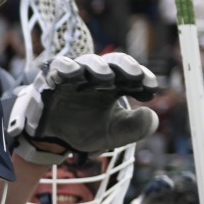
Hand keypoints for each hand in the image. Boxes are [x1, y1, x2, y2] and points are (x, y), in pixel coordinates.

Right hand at [8, 53, 159, 160]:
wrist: (51, 142)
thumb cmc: (84, 131)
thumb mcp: (113, 134)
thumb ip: (136, 128)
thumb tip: (151, 114)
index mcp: (114, 86)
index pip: (132, 75)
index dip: (144, 78)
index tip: (151, 90)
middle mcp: (96, 77)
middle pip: (114, 62)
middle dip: (126, 66)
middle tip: (135, 76)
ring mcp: (73, 76)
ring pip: (87, 61)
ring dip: (98, 66)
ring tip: (106, 77)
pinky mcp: (51, 79)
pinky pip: (58, 66)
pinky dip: (66, 66)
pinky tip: (74, 73)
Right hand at [120, 173, 202, 203]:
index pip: (198, 202)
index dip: (202, 196)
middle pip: (186, 191)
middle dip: (190, 185)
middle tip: (192, 182)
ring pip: (172, 188)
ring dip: (177, 182)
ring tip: (180, 182)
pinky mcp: (150, 202)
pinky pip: (154, 189)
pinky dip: (160, 183)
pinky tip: (167, 184)